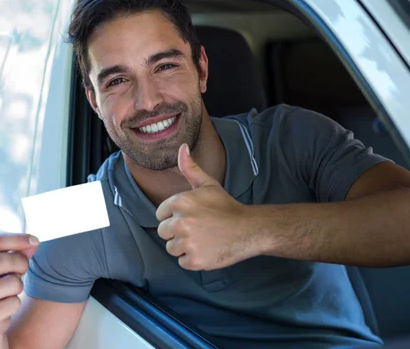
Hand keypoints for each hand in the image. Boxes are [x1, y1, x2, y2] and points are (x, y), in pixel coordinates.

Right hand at [0, 234, 39, 337]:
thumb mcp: (3, 262)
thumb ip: (18, 250)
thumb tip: (33, 244)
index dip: (20, 239)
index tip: (36, 241)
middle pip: (7, 260)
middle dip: (22, 264)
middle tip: (20, 271)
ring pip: (14, 282)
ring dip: (18, 286)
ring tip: (7, 290)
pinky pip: (15, 302)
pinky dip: (15, 303)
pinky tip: (4, 304)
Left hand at [156, 144, 259, 270]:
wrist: (248, 229)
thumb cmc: (226, 206)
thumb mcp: (208, 184)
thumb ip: (190, 168)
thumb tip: (181, 147)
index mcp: (180, 202)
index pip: (161, 215)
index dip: (175, 216)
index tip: (192, 216)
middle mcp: (181, 222)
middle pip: (164, 232)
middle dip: (178, 232)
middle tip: (199, 229)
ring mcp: (188, 242)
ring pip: (172, 248)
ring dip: (184, 246)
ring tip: (203, 239)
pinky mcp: (194, 260)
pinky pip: (182, 261)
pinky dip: (193, 259)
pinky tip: (207, 249)